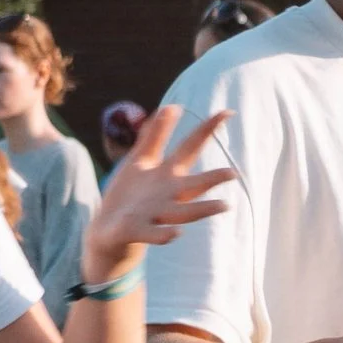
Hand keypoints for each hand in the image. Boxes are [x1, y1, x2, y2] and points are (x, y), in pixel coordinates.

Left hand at [81, 105, 232, 281]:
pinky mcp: (138, 231)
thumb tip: (172, 107)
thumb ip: (154, 135)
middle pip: (195, 184)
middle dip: (214, 179)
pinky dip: (165, 235)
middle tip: (233, 173)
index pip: (190, 148)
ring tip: (224, 206)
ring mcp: (156, 214)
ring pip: (184, 212)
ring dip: (204, 209)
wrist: (108, 231)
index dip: (207, 130)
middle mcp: (168, 194)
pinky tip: (176, 233)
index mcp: (168, 174)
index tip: (227, 112)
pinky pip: (153, 234)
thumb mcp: (139, 160)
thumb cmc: (130, 195)